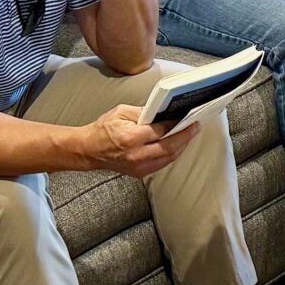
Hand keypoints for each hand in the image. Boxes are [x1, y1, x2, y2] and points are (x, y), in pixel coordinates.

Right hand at [76, 105, 196, 176]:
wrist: (88, 151)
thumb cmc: (102, 130)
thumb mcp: (121, 112)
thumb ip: (143, 112)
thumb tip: (162, 111)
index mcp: (130, 138)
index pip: (160, 131)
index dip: (176, 124)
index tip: (186, 116)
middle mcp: (136, 155)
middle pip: (169, 147)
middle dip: (185, 136)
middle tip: (195, 126)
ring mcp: (138, 167)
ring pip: (168, 158)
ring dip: (181, 146)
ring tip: (190, 133)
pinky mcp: (140, 172)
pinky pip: (162, 163)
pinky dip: (172, 153)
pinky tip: (177, 144)